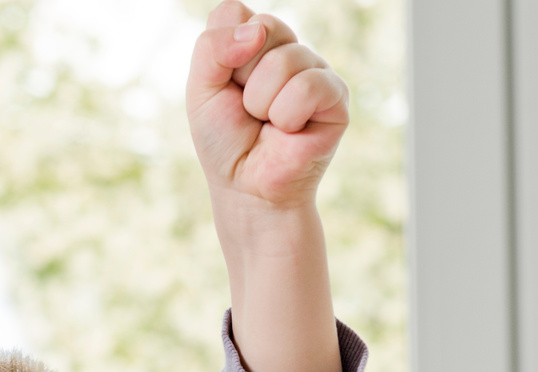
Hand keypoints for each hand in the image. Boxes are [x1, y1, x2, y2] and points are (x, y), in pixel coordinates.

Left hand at [186, 2, 348, 213]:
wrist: (246, 188)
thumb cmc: (225, 142)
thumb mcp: (200, 91)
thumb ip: (211, 48)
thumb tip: (255, 31)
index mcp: (256, 41)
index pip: (234, 14)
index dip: (222, 55)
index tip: (226, 88)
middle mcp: (289, 48)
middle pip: (263, 27)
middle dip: (243, 77)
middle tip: (249, 109)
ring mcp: (315, 68)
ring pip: (284, 60)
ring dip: (262, 103)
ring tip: (268, 125)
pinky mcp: (337, 95)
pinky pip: (308, 86)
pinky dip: (287, 117)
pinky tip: (289, 132)